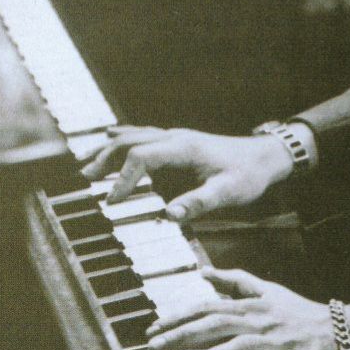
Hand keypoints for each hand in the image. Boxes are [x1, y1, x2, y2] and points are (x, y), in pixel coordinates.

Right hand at [79, 126, 293, 220]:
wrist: (266, 157)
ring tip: (86, 165)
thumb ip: (200, 202)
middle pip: (131, 141)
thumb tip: (169, 214)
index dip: (123, 178)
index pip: (141, 156)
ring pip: (135, 136)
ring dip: (109, 149)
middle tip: (84, 179)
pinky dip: (123, 140)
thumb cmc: (248, 174)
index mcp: (184, 147)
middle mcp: (177, 137)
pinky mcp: (179, 142)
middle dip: (105, 158)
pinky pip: (144, 136)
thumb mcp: (229, 192)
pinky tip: (110, 140)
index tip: (112, 201)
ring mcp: (177, 137)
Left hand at [146, 267, 342, 349]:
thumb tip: (205, 273)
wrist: (342, 332)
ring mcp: (278, 343)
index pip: (211, 307)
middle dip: (185, 335)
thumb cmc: (300, 314)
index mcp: (254, 305)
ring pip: (243, 347)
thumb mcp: (269, 291)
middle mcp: (262, 321)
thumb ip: (237, 282)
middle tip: (155, 347)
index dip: (181, 315)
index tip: (154, 326)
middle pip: (219, 324)